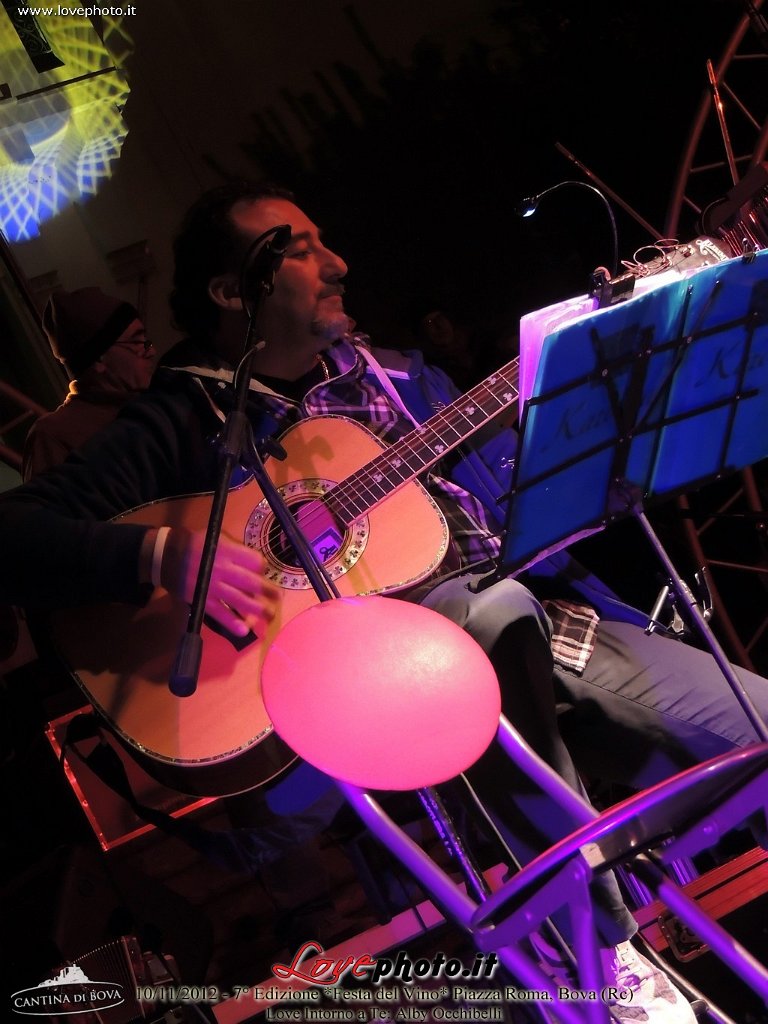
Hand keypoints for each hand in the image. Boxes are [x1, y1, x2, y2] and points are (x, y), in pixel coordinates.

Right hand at [160, 528, 279, 636]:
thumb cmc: (195, 544)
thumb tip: (255, 564)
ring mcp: (213, 586)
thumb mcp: (216, 538)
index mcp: (227, 551)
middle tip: (278, 598)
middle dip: (268, 591)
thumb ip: (235, 549)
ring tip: (269, 615)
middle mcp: (222, 569)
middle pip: (251, 583)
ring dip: (257, 609)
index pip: (254, 562)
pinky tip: (244, 630)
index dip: (262, 568)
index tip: (263, 572)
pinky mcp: (202, 599)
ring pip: (239, 599)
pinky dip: (232, 622)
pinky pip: (219, 613)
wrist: (165, 556)